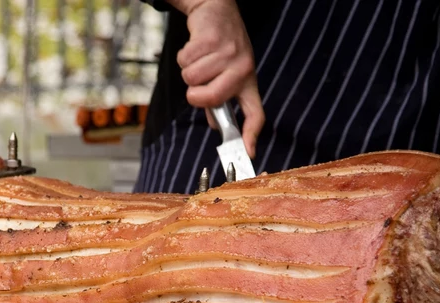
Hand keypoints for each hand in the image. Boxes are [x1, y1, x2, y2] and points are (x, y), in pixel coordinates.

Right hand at [170, 0, 263, 156]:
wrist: (216, 11)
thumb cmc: (221, 46)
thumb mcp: (227, 73)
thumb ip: (219, 101)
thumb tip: (216, 125)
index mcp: (248, 82)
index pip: (256, 113)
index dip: (252, 134)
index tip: (249, 152)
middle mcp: (242, 69)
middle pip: (210, 98)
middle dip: (194, 94)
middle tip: (197, 83)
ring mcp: (228, 54)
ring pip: (192, 79)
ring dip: (188, 70)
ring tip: (199, 58)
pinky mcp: (213, 40)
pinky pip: (186, 61)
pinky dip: (183, 56)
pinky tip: (195, 47)